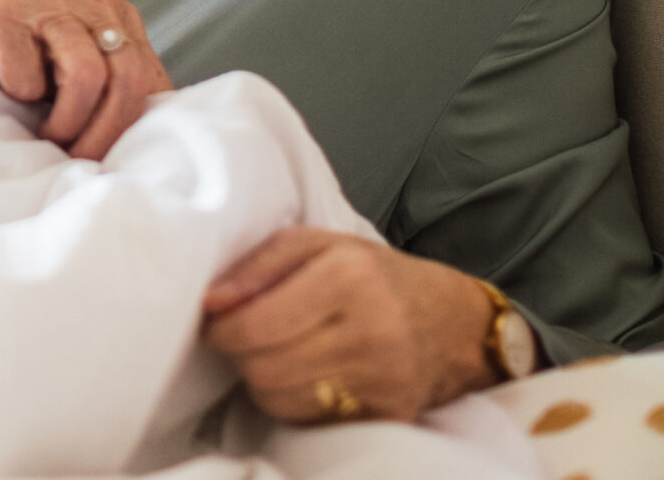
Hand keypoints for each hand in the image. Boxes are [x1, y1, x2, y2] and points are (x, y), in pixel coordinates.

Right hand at [0, 0, 174, 158]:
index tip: (111, 156)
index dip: (135, 128)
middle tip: (78, 157)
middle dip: (104, 133)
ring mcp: (47, 7)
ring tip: (48, 136)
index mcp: (115, 14)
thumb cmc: (17, 19)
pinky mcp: (3, 15)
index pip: (150, 79)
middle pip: (127, 81)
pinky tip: (9, 89)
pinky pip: (26, 76)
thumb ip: (107, 70)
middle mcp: (90, 5)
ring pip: (87, 78)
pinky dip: (20, 95)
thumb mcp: (73, 34)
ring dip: (68, 122)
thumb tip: (138, 137)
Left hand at [202, 228, 496, 422]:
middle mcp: (372, 332)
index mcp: (350, 278)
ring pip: (282, 400)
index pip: (257, 325)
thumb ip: (258, 265)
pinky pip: (311, 421)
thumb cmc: (375, 275)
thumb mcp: (318, 244)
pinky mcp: (389, 416)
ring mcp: (385, 380)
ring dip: (263, 380)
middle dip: (240, 356)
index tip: (216, 324)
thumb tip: (210, 301)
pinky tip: (304, 375)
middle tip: (244, 338)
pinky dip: (293, 401)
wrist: (453, 321)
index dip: (222, 330)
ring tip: (276, 353)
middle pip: (265, 368)